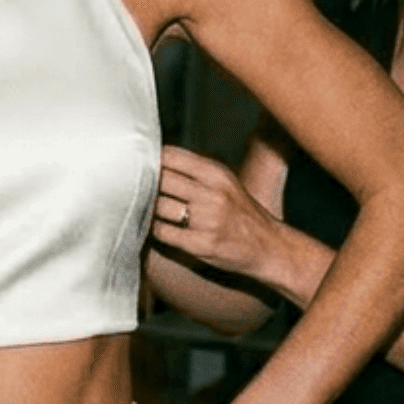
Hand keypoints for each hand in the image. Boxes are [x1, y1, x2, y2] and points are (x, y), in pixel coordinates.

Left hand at [151, 146, 281, 283]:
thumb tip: (154, 158)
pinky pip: (162, 231)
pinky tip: (157, 227)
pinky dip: (154, 229)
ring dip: (148, 208)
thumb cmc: (239, 212)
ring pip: (158, 206)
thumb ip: (193, 169)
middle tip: (135, 190)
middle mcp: (212, 194)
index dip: (148, 160)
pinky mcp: (200, 244)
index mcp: (216, 173)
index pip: (170, 156)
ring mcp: (207, 220)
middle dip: (145, 185)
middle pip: (160, 179)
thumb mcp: (224, 181)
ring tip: (146, 209)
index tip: (139, 166)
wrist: (268, 246)